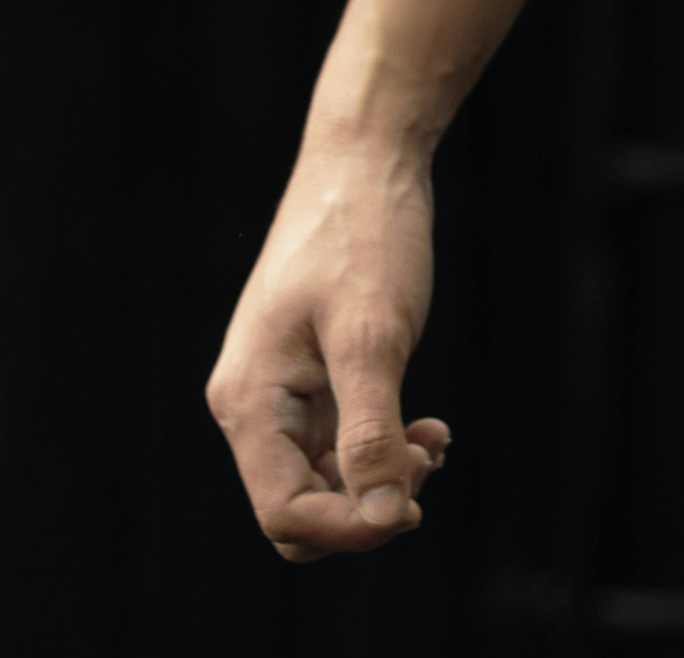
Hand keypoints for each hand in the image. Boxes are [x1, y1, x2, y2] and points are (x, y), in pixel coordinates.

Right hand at [207, 133, 450, 561]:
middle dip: (366, 506)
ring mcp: (283, 388)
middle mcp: (254, 402)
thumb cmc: (364, 235)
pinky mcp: (313, 371)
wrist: (365, 156)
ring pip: (324, 478)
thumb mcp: (373, 337)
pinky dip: (383, 444)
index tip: (415, 510)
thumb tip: (385, 518)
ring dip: (382, 476)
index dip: (349, 529)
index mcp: (250, 400)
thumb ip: (372, 433)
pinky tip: (427, 428)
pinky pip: (340, 441)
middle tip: (426, 466)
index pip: (284, 512)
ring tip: (433, 442)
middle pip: (300, 506)